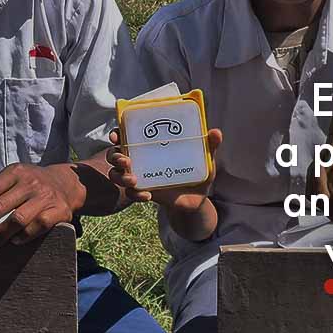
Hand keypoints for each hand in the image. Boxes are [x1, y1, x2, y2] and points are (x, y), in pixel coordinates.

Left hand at [0, 163, 76, 250]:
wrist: (67, 184)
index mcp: (14, 172)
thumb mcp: (15, 178)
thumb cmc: (31, 184)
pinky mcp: (58, 211)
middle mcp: (29, 183)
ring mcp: (44, 197)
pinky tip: (13, 243)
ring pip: (16, 219)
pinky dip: (23, 237)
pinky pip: (37, 227)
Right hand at [106, 127, 222, 209]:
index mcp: (152, 144)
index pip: (129, 134)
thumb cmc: (198, 172)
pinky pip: (131, 193)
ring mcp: (141, 175)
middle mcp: (142, 158)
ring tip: (134, 180)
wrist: (197, 200)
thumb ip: (210, 145)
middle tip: (126, 160)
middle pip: (116, 154)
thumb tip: (217, 132)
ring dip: (120, 176)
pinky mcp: (144, 192)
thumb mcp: (205, 159)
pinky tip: (148, 196)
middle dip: (115, 156)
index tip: (117, 135)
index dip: (118, 133)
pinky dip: (136, 194)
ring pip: (117, 174)